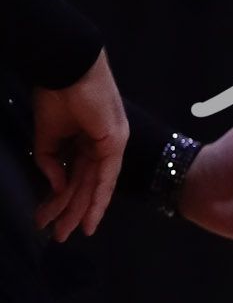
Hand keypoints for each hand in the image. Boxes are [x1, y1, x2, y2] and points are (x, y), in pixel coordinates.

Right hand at [33, 50, 130, 241]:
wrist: (66, 67)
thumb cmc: (56, 93)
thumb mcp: (46, 134)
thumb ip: (49, 161)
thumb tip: (56, 186)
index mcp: (86, 139)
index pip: (76, 175)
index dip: (63, 197)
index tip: (49, 217)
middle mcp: (102, 145)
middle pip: (85, 185)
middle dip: (69, 211)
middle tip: (57, 235)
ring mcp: (111, 145)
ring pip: (94, 186)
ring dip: (79, 210)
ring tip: (65, 233)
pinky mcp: (115, 143)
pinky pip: (106, 177)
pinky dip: (97, 198)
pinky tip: (88, 217)